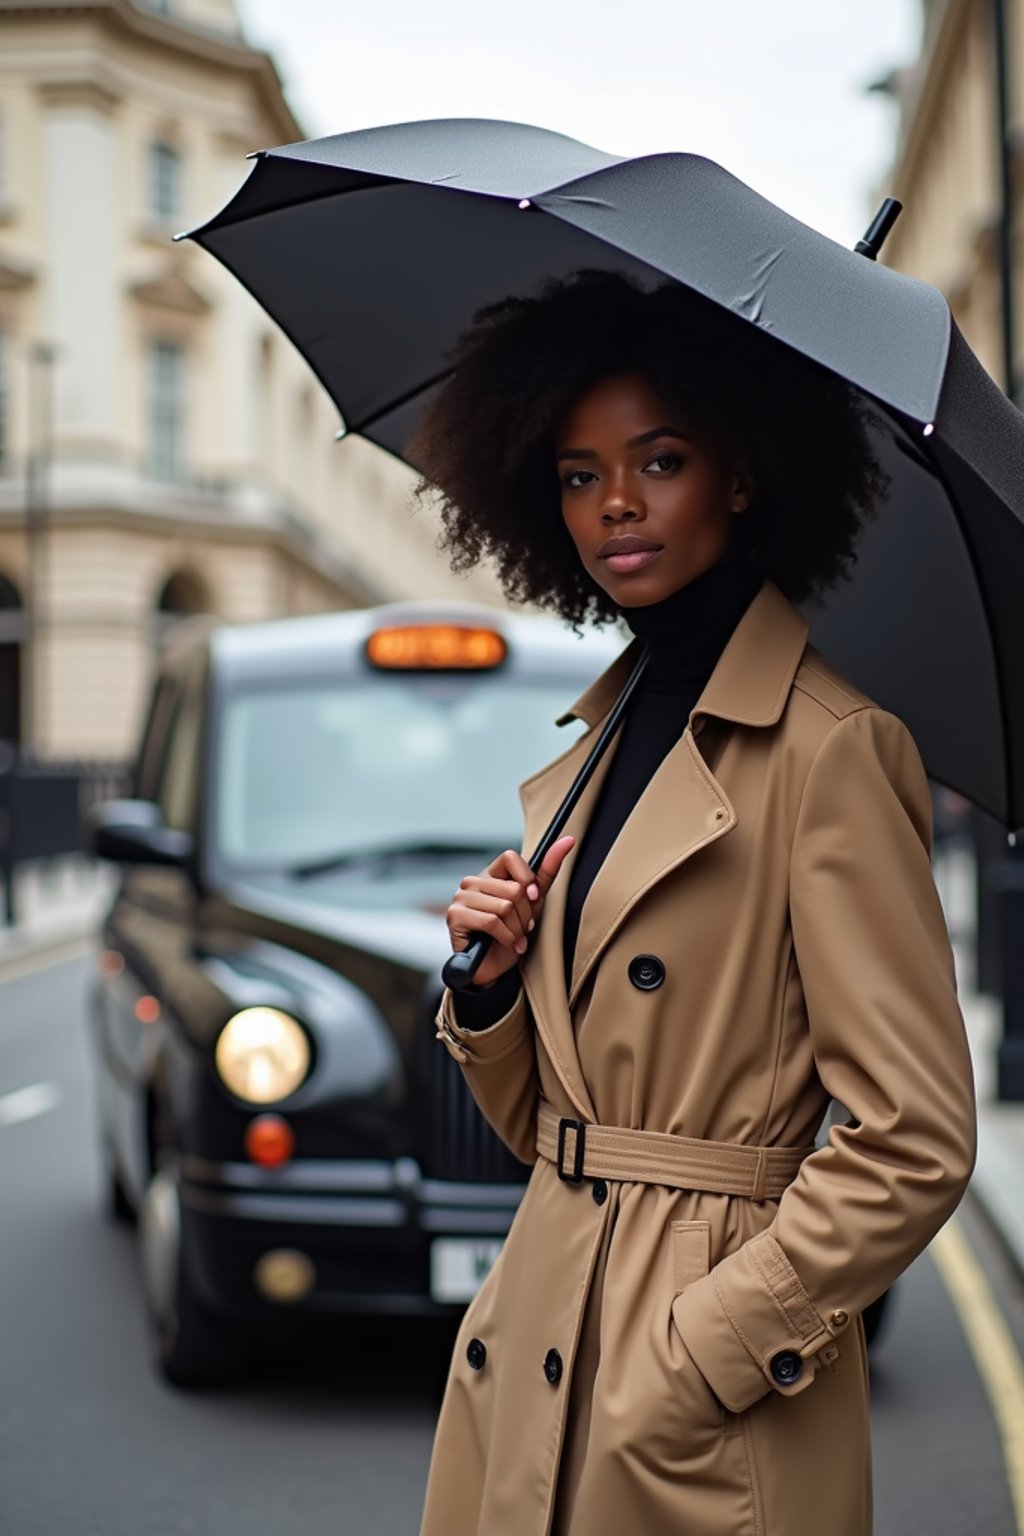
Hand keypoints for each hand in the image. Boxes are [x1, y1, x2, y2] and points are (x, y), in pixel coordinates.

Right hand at [446, 836, 575, 987]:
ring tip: (513, 938)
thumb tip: (568, 840)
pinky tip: (506, 944)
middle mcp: (471, 882)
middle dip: (525, 914)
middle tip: (521, 927)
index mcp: (489, 874)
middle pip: (513, 888)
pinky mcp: (455, 916)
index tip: (532, 898)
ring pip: (504, 907)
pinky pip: (492, 922)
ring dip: (516, 929)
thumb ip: (547, 871)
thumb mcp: (534, 901)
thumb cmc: (513, 932)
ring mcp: (460, 898)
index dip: (527, 879)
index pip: (511, 858)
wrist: (496, 967)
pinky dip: (506, 937)